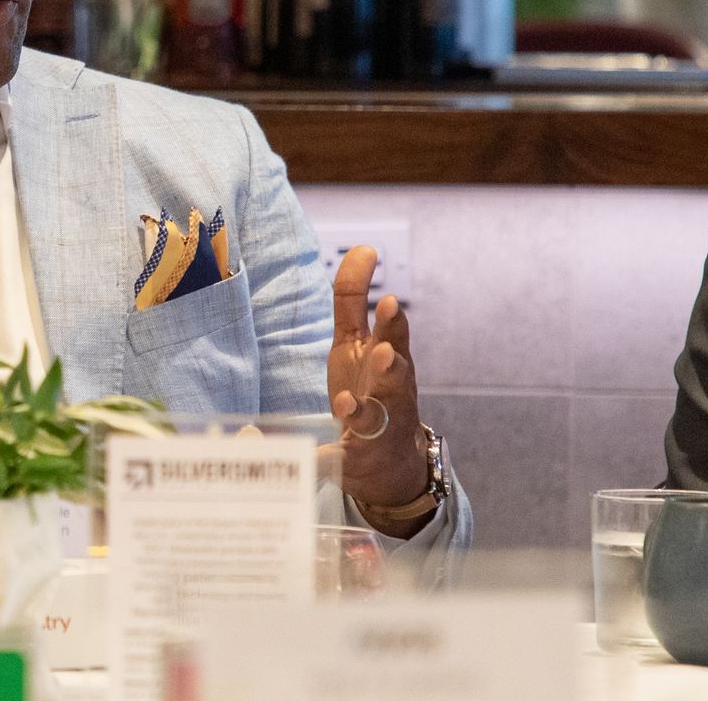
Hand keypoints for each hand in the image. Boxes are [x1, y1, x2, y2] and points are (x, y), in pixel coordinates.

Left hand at [327, 245, 432, 536]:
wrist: (389, 460)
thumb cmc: (371, 387)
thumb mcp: (358, 341)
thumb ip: (354, 297)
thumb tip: (364, 247)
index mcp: (388, 360)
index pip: (392, 334)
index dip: (390, 319)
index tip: (389, 299)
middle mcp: (390, 393)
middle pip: (395, 375)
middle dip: (390, 363)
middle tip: (384, 351)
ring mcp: (377, 428)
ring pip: (375, 418)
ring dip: (362, 409)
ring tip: (346, 404)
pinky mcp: (356, 458)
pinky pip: (341, 456)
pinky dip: (328, 454)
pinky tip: (312, 452)